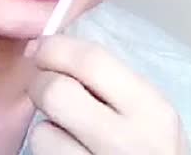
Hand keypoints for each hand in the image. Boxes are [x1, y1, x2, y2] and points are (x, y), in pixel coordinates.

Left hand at [26, 35, 189, 153]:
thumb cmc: (151, 148)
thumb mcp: (147, 111)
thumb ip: (110, 78)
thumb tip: (51, 46)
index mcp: (151, 109)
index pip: (90, 60)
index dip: (56, 47)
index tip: (40, 47)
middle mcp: (130, 142)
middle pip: (56, 91)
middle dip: (39, 82)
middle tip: (41, 85)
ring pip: (42, 132)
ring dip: (45, 126)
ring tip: (65, 130)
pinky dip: (48, 150)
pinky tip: (67, 151)